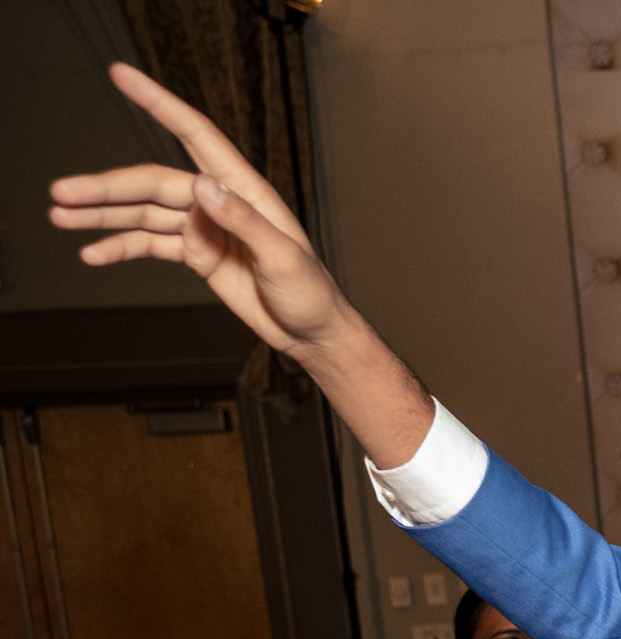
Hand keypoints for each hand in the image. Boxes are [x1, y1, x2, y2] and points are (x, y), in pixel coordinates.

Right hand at [52, 65, 431, 464]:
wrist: (312, 334)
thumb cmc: (311, 293)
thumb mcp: (284, 259)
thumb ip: (245, 221)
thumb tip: (206, 185)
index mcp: (244, 190)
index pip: (195, 134)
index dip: (158, 103)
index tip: (121, 75)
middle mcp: (218, 202)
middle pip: (152, 183)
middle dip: (106, 187)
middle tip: (61, 193)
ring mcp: (204, 228)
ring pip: (143, 213)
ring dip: (101, 215)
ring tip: (60, 217)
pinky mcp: (196, 254)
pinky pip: (150, 244)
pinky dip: (120, 247)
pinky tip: (91, 253)